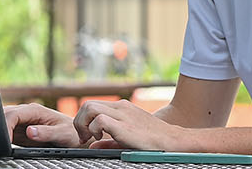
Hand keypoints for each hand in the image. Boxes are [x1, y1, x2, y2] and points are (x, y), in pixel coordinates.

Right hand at [5, 103, 87, 146]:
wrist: (75, 135)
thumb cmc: (71, 133)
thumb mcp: (62, 134)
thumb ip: (46, 133)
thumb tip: (29, 131)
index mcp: (35, 110)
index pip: (13, 114)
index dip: (5, 126)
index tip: (5, 140)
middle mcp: (27, 112)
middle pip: (5, 115)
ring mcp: (22, 119)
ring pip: (4, 120)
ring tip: (0, 144)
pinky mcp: (20, 128)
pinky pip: (7, 129)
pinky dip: (3, 135)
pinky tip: (4, 143)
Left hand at [74, 99, 191, 150]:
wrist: (172, 140)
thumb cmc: (153, 141)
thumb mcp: (127, 138)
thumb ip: (109, 141)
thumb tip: (92, 146)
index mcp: (122, 108)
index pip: (93, 105)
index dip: (83, 120)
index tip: (86, 136)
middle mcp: (121, 107)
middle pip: (87, 104)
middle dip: (79, 122)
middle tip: (84, 138)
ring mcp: (122, 114)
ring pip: (90, 108)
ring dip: (83, 124)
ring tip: (90, 138)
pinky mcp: (124, 125)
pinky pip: (99, 120)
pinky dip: (94, 129)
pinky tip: (99, 138)